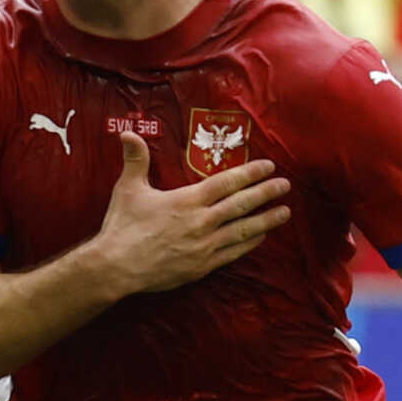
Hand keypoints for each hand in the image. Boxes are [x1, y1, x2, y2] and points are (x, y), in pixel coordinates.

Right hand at [86, 133, 293, 298]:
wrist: (116, 268)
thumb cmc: (122, 227)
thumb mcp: (127, 189)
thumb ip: (135, 159)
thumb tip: (128, 132)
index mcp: (188, 200)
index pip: (227, 182)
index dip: (250, 173)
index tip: (268, 166)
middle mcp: (202, 222)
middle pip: (242, 204)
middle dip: (266, 193)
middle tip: (285, 185)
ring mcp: (205, 246)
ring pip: (243, 230)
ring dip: (266, 220)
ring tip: (285, 212)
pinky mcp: (202, 266)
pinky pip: (233, 253)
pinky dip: (250, 243)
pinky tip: (261, 236)